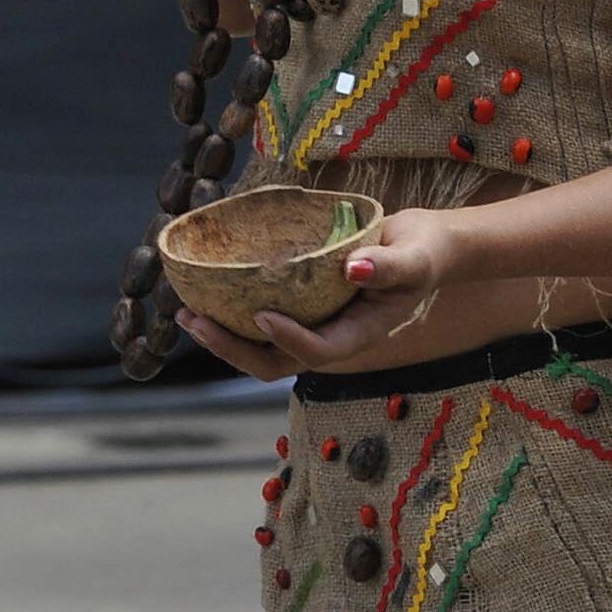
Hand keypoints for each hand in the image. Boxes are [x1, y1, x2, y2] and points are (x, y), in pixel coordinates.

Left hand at [174, 206, 461, 376]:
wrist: (423, 248)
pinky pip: (263, 325)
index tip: (261, 314)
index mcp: (359, 335)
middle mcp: (332, 338)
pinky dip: (232, 316)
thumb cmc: (423, 252)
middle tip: (195, 320)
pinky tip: (207, 296)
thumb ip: (389, 266)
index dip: (288, 339)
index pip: (318, 351)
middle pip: (276, 363)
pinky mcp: (303, 310)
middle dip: (232, 349)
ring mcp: (315, 327)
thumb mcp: (415, 257)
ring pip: (263, 351)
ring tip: (187, 313)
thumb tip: (353, 267)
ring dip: (223, 339)